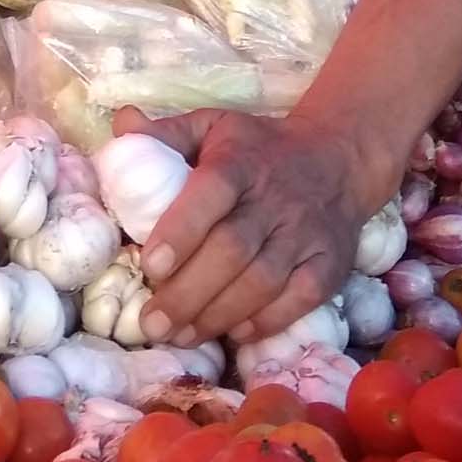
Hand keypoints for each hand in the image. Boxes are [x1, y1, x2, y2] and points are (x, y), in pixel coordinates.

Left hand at [119, 106, 378, 348]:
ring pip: (262, 282)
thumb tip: (124, 125)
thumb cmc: (257, 149)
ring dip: (218, 315)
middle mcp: (276, 198)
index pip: (212, 192)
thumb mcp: (212, 128)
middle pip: (233, 250)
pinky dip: (265, 322)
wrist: (337, 159)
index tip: (150, 266)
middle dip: (188, 293)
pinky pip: (299, 300)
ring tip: (180, 336)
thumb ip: (165, 134)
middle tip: (153, 323)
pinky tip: (232, 333)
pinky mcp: (330, 264)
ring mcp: (307, 234)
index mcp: (240, 161)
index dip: (181, 231)